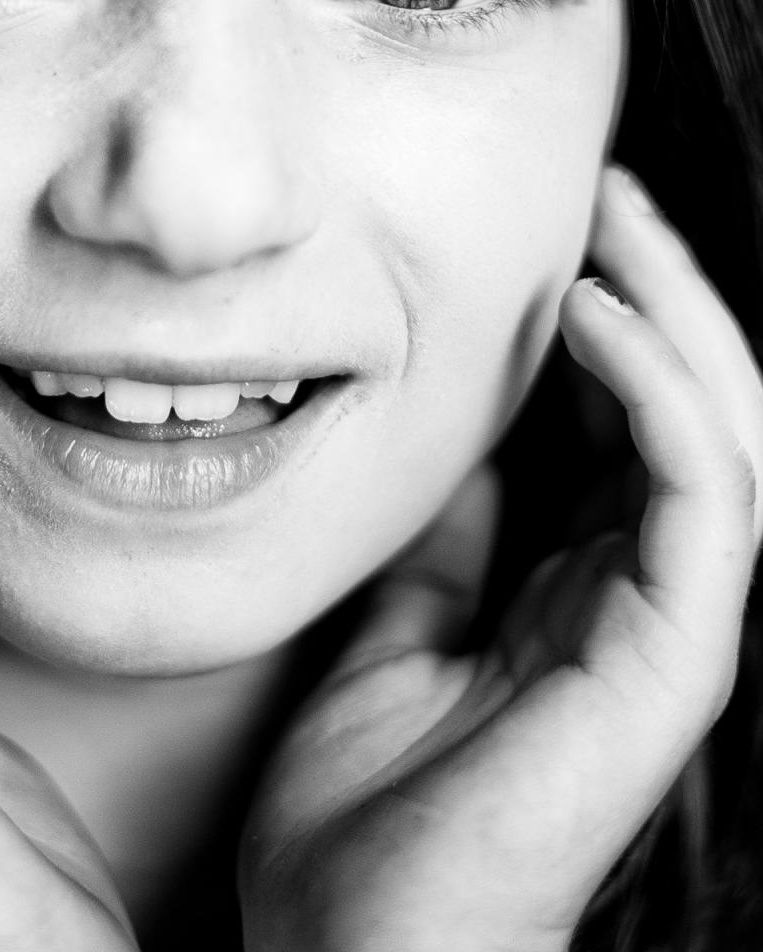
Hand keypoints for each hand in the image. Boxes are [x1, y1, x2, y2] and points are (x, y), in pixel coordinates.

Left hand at [240, 164, 762, 951]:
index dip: (599, 326)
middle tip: (603, 193)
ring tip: (616, 219)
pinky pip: (695, 497)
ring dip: (674, 314)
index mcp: (575, 588)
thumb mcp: (396, 625)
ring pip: (717, 433)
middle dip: (654, 292)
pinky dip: (652, 393)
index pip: (618, 427)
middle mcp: (637, 598)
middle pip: (684, 410)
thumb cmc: (367, 800)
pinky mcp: (671, 660)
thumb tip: (461, 444)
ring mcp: (665, 628)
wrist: (353, 939)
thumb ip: (446, 540)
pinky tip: (592, 317)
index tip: (548, 238)